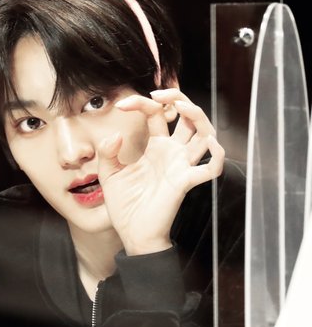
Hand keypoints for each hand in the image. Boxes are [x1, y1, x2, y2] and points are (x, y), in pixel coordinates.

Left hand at [98, 88, 223, 254]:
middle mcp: (173, 152)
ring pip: (204, 133)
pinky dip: (217, 155)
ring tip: (182, 107)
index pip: (156, 114)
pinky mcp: (186, 182)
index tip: (122, 104)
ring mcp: (182, 165)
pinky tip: (208, 142)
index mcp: (155, 147)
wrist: (132, 233)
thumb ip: (108, 152)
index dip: (142, 102)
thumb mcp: (109, 174)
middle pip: (188, 117)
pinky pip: (212, 168)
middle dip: (179, 98)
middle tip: (160, 94)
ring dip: (198, 116)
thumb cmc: (124, 205)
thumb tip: (116, 134)